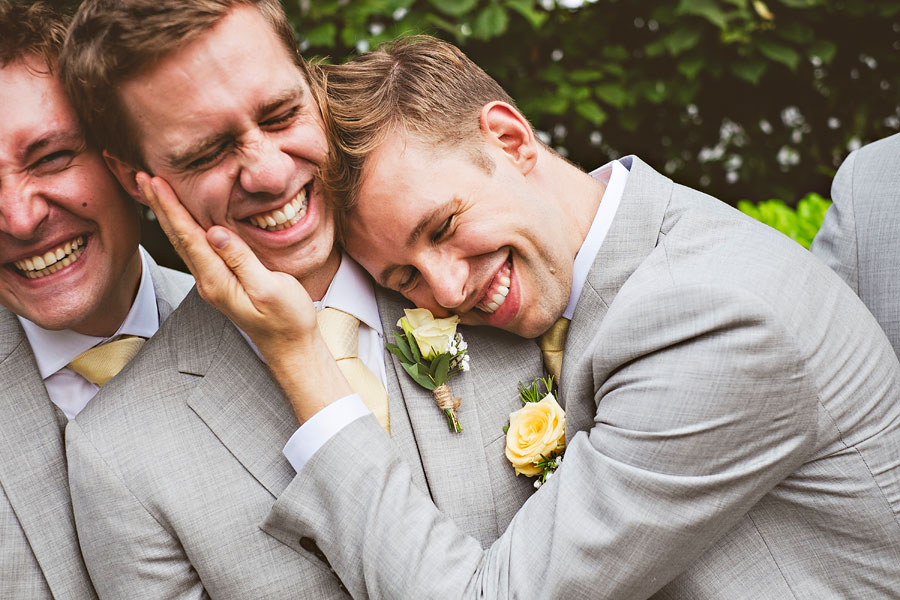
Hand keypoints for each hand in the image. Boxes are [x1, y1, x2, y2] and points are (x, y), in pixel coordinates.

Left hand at [137, 173, 351, 421]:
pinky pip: (197, 249)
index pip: (189, 237)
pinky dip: (185, 228)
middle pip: (179, 237)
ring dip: (169, 215)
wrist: (292, 348)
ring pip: (185, 243)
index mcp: (217, 281)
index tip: (154, 181)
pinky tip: (183, 218)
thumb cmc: (287, 320)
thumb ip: (242, 260)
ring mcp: (214, 283)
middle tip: (142, 175)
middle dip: (161, 206)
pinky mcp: (224, 282)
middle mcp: (209, 281)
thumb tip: (216, 232)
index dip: (171, 207)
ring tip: (155, 190)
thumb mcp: (270, 288)